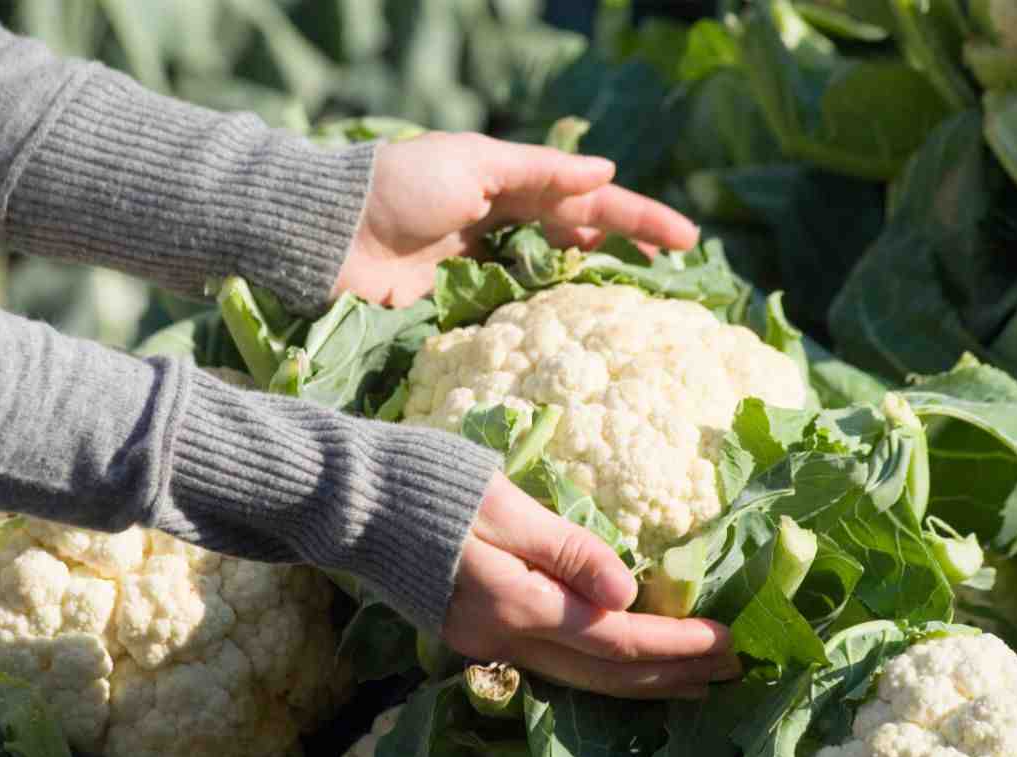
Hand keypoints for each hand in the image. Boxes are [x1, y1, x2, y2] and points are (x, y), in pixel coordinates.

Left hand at [334, 132, 700, 306]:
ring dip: (593, 287)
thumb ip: (541, 171)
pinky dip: (546, 317)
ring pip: (553, 276)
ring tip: (639, 310)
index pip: (588, 198)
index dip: (638, 218)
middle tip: (674, 279)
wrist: (330, 233)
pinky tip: (575, 331)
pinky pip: (515, 310)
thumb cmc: (401, 186)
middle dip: (626, 253)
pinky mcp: (459, 303)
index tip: (686, 240)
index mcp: (509, 181)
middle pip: (579, 238)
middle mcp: (503, 222)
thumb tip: (606, 172)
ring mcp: (483, 265)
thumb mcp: (475, 165)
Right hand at [443, 474, 740, 699]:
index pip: (615, 639)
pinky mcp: (473, 632)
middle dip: (672, 674)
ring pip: (579, 679)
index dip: (676, 644)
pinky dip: (601, 668)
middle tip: (733, 669)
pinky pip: (554, 665)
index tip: (727, 639)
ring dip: (641, 681)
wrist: (351, 502)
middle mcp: (502, 637)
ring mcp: (484, 642)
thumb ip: (566, 549)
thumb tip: (628, 593)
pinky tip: (624, 664)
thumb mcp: (503, 504)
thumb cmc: (428, 487)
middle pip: (604, 673)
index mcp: (514, 603)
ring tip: (694, 681)